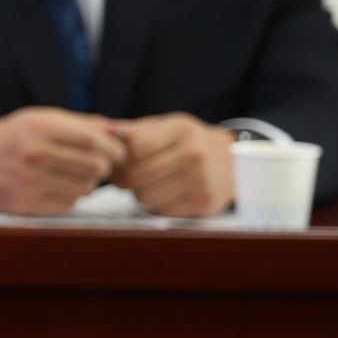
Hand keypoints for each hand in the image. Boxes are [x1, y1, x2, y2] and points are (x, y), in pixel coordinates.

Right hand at [0, 106, 128, 213]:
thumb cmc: (16, 136)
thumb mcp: (43, 119)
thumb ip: (84, 124)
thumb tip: (124, 131)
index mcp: (38, 127)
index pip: (93, 140)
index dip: (114, 148)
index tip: (118, 153)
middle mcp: (32, 155)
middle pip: (94, 167)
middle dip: (103, 166)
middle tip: (97, 164)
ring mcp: (27, 183)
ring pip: (85, 188)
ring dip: (86, 182)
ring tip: (72, 174)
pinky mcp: (24, 205)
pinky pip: (68, 204)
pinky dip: (69, 196)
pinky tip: (56, 186)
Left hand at [110, 113, 234, 217]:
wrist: (233, 162)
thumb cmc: (190, 142)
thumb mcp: (168, 127)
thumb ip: (135, 131)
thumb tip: (103, 131)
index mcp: (181, 131)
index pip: (133, 148)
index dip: (118, 157)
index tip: (117, 160)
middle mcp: (194, 155)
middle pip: (135, 176)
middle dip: (123, 179)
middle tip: (123, 177)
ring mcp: (201, 181)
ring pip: (145, 197)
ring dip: (138, 193)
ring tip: (144, 183)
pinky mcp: (204, 203)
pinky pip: (162, 210)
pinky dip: (156, 204)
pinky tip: (163, 192)